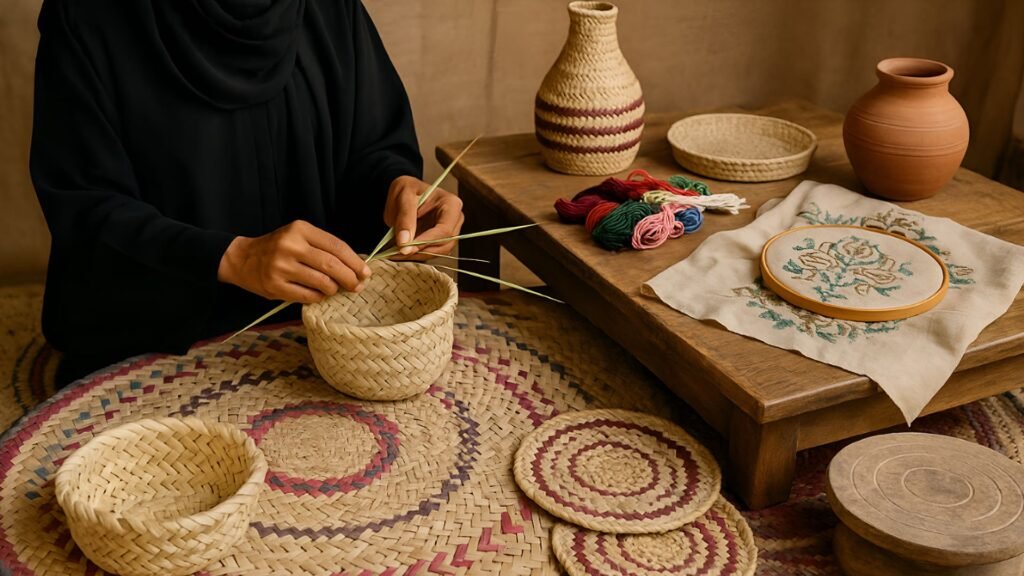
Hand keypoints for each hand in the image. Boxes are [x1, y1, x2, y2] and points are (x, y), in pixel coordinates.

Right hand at [217, 220, 371, 303]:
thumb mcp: (300, 237)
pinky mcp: (275, 286)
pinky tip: (319, 294)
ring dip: (334, 289)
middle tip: (357, 285)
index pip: (337, 246)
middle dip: (350, 278)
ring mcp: (281, 267)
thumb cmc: (279, 248)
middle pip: (332, 266)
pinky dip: (319, 297)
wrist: (242, 258)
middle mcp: (290, 246)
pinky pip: (308, 296)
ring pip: (322, 283)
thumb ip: (325, 247)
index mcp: (300, 230)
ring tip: (334, 289)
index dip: (355, 261)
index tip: (366, 272)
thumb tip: (359, 263)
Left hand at [383, 175, 464, 260]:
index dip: (426, 241)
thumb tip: (404, 243)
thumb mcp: (403, 196)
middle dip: (421, 251)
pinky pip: (432, 252)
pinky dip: (416, 254)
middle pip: (444, 244)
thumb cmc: (407, 189)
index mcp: (451, 204)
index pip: (444, 230)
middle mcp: (455, 219)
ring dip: (418, 255)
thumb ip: (404, 218)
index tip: (406, 247)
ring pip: (439, 252)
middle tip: (398, 251)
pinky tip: (401, 251)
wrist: (405, 194)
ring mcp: (450, 231)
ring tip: (396, 252)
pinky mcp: (441, 240)